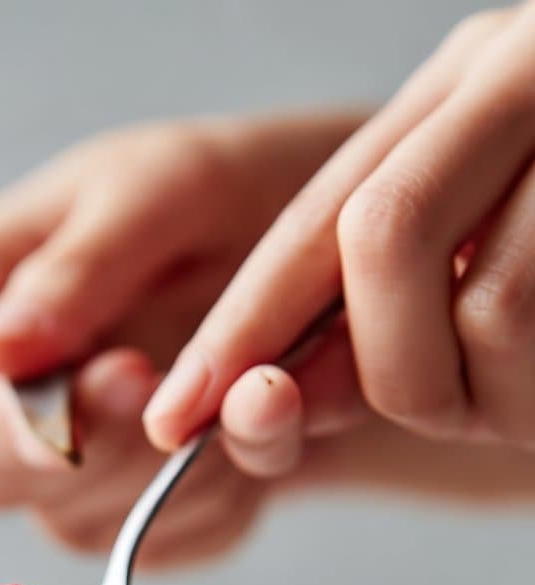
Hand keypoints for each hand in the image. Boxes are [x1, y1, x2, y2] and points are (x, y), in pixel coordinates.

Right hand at [0, 114, 360, 565]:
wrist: (320, 258)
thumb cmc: (226, 192)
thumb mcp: (160, 190)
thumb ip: (76, 271)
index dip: (3, 423)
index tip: (91, 419)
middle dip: (105, 450)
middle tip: (185, 391)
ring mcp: (44, 463)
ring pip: (72, 524)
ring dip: (168, 479)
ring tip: (237, 391)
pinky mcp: (113, 511)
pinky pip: (148, 548)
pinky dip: (210, 506)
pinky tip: (242, 437)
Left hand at [144, 5, 534, 471]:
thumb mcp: (491, 276)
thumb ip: (386, 313)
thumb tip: (275, 396)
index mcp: (472, 87)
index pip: (316, 217)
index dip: (241, 326)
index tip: (180, 417)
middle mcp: (522, 71)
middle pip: (372, 242)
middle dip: (374, 369)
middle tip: (448, 412)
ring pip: (471, 299)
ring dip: (491, 388)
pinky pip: (527, 318)